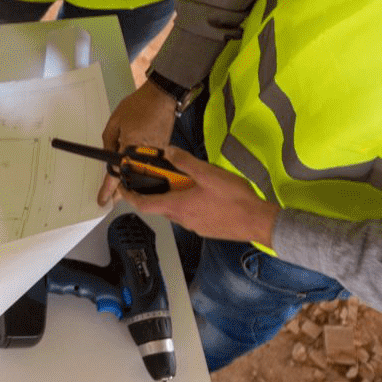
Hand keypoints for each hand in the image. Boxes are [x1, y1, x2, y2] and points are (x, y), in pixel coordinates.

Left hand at [97, 82, 180, 201]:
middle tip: (110, 200)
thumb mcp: (115, 121)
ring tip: (120, 191)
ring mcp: (156, 154)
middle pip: (132, 180)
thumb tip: (109, 156)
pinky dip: (142, 170)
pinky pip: (151, 165)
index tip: (102, 200)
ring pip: (143, 175)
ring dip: (132, 182)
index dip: (108, 189)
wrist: (162, 96)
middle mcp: (145, 154)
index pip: (117, 173)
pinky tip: (136, 174)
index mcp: (131, 146)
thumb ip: (109, 141)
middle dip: (120, 191)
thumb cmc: (139, 105)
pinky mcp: (163, 151)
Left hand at [118, 146, 278, 246]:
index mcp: (178, 206)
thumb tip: (167, 152)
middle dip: (156, 191)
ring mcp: (194, 227)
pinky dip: (187, 204)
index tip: (123, 187)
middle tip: (160, 175)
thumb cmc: (234, 199)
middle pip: (160, 206)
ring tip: (185, 180)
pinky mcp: (206, 229)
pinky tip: (203, 194)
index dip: (130, 196)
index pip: (144, 204)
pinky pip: (190, 215)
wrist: (258, 221)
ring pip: (176, 210)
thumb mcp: (208, 173)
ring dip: (174, 197)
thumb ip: (185, 162)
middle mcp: (182, 219)